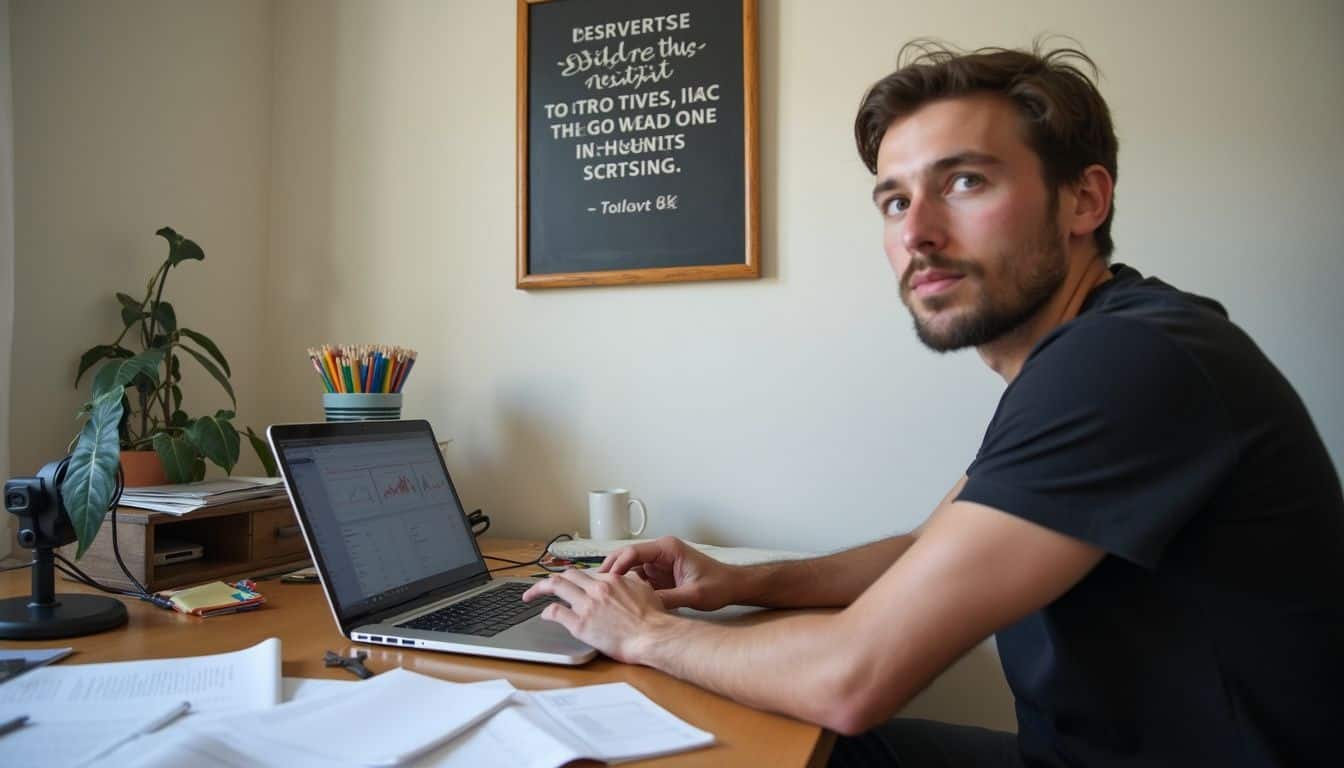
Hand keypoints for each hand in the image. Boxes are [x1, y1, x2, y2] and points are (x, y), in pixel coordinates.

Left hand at [522, 569, 670, 662]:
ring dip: (539, 589)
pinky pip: (556, 613)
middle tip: (541, 585)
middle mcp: (596, 589)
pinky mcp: (581, 625)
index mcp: (611, 580)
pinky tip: (544, 616)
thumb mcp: (644, 590)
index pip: (586, 573)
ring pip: (556, 587)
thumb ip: (631, 581)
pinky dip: (546, 612)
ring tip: (529, 595)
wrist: (653, 636)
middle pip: (567, 575)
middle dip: (551, 579)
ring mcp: (587, 606)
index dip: (574, 578)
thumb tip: (626, 577)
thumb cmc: (653, 619)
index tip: (568, 583)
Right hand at [598, 536, 737, 610]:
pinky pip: (637, 578)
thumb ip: (669, 598)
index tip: (606, 580)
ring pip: (629, 568)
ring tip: (600, 594)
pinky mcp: (659, 575)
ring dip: (616, 580)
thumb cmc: (718, 585)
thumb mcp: (694, 595)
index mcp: (667, 548)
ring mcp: (658, 563)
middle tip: (593, 586)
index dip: (617, 565)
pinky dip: (626, 587)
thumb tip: (645, 606)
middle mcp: (660, 552)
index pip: (634, 552)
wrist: (733, 586)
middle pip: (626, 557)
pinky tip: (616, 599)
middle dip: (610, 571)